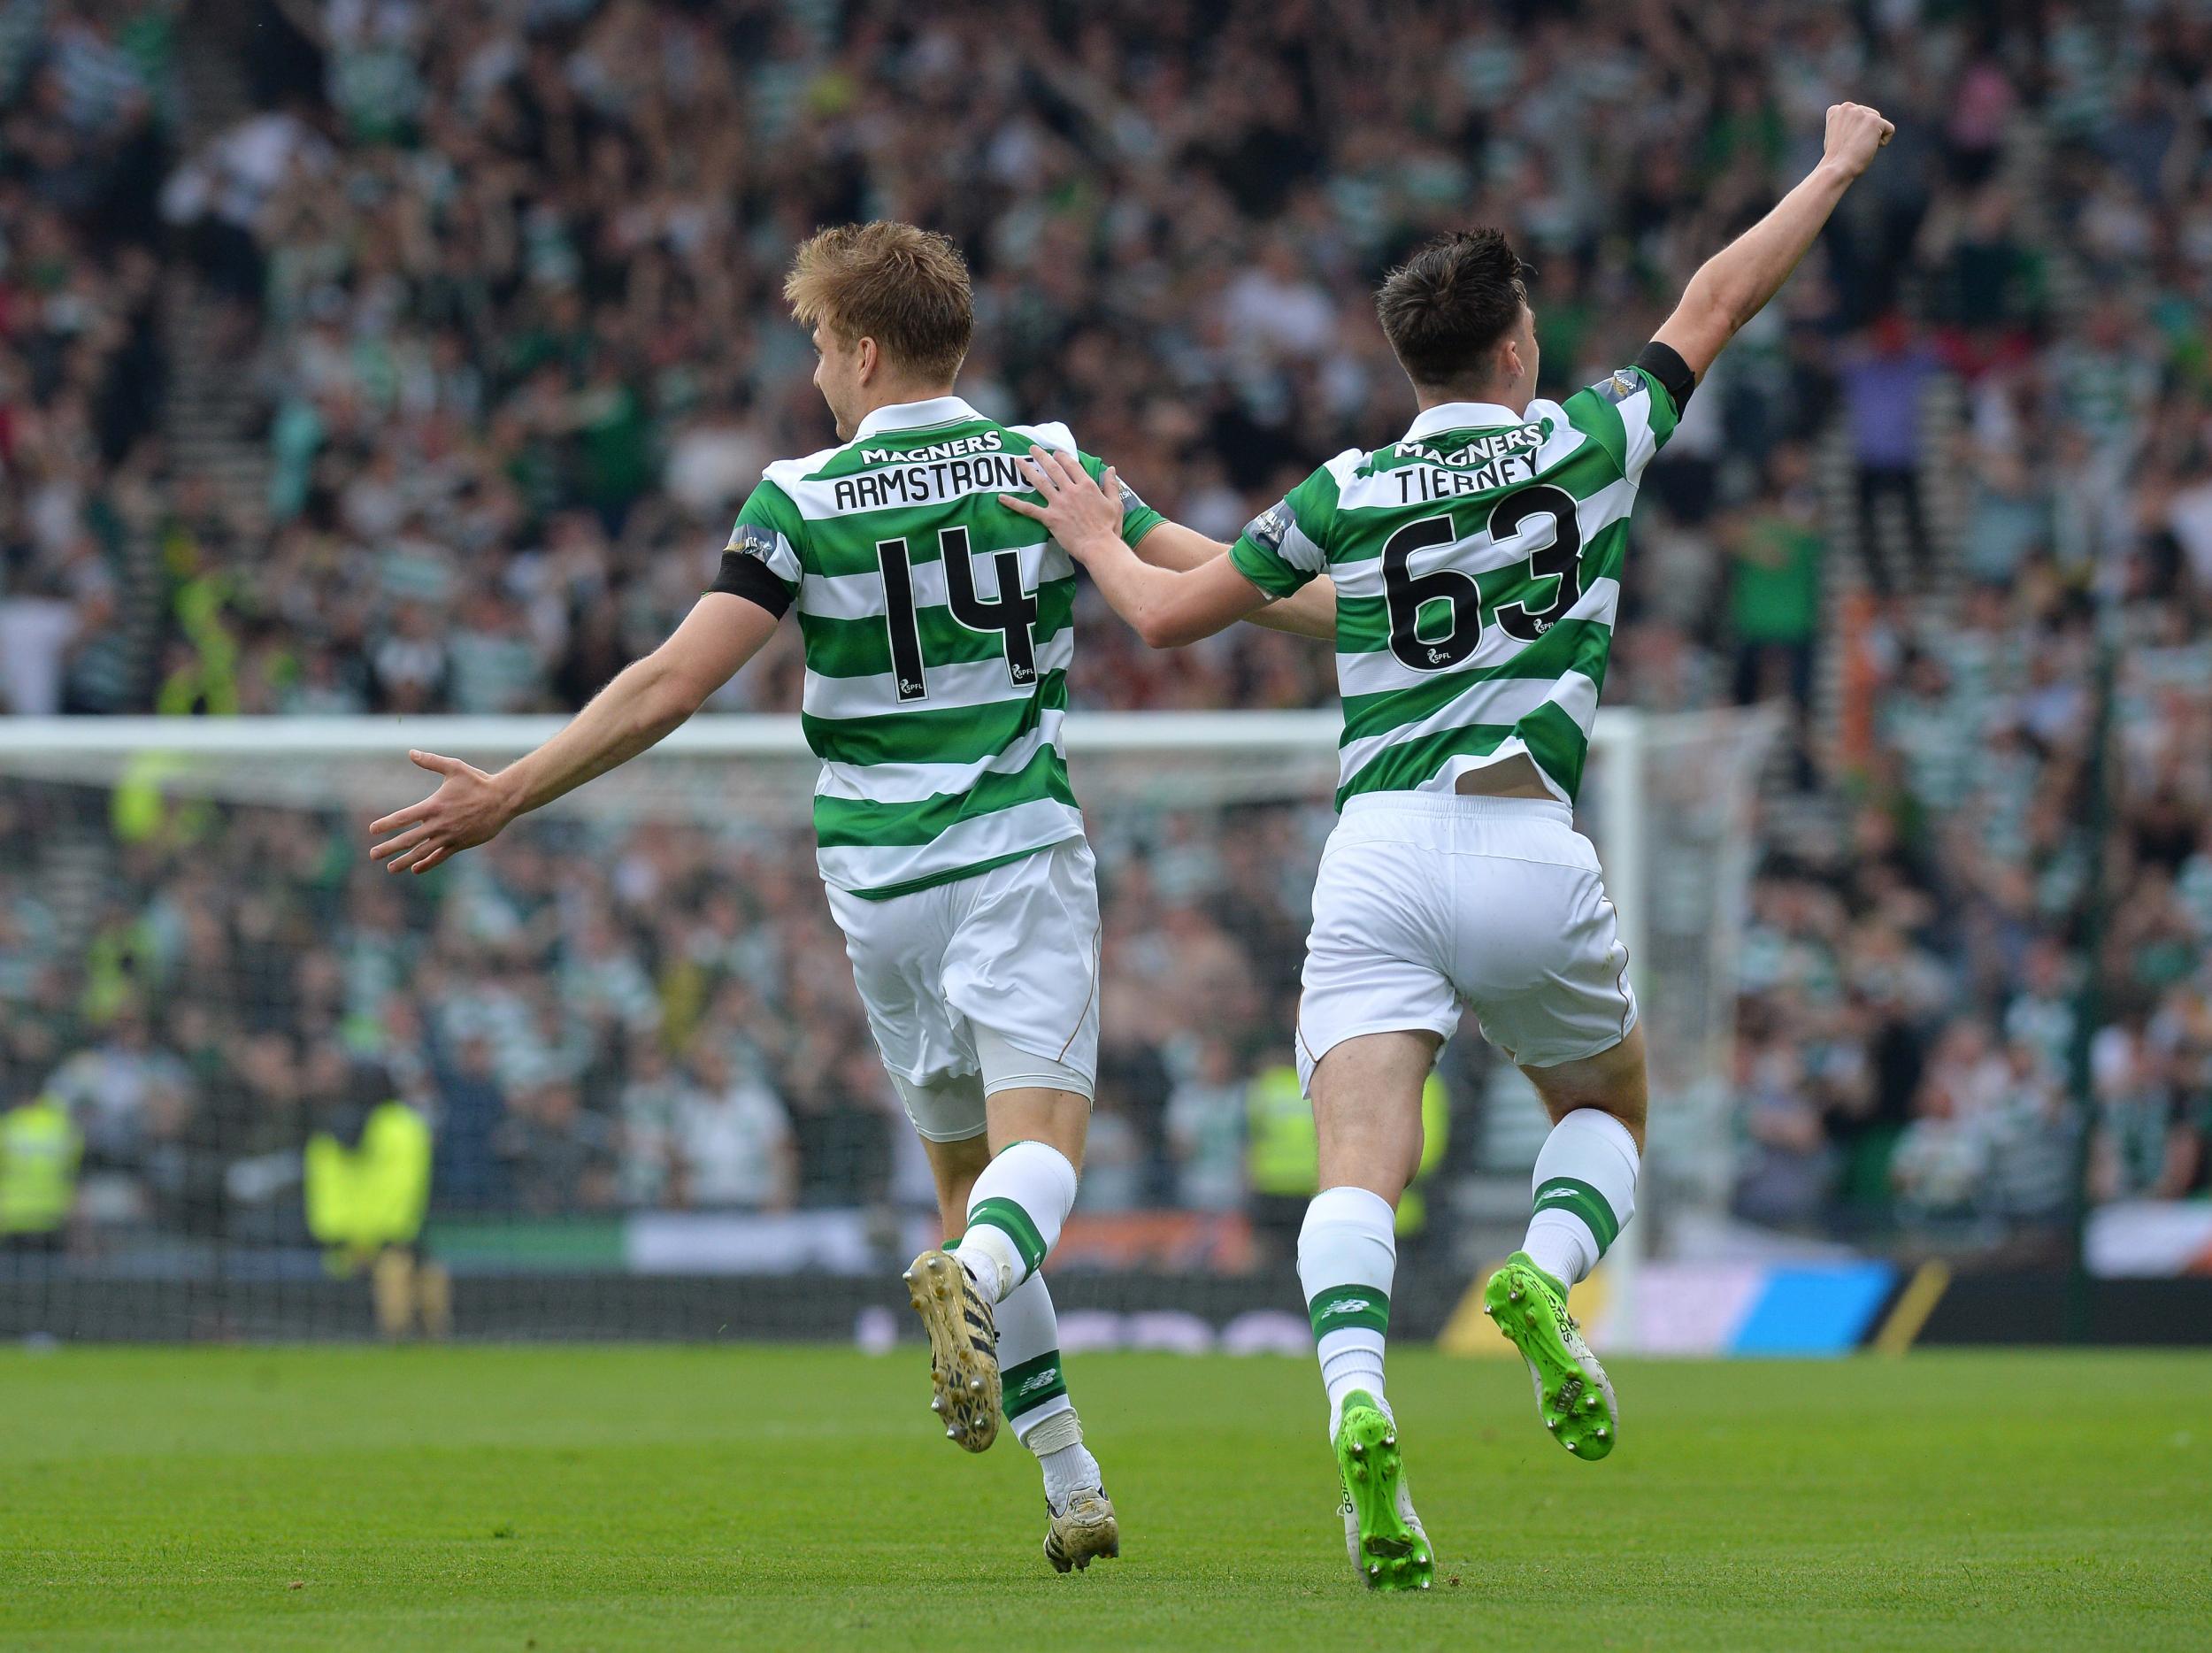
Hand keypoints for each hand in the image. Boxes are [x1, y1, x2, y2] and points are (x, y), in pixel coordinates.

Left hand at [368, 749, 514, 874]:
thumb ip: (431, 761)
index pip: (403, 817)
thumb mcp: (454, 767)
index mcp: (434, 806)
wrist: (503, 800)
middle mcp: (439, 824)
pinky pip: (440, 857)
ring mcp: (449, 836)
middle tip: (373, 854)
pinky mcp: (460, 844)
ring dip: (404, 861)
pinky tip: (416, 869)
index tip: (372, 830)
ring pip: (422, 852)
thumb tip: (411, 752)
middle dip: (389, 848)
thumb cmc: (478, 782)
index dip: (386, 824)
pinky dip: (427, 863)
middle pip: (408, 839)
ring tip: (390, 868)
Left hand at [999, 447, 1124, 563]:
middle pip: (1053, 469)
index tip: (1056, 452)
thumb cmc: (1110, 528)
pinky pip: (1029, 509)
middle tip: (1032, 448)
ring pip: (1039, 482)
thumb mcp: (1115, 503)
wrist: (1100, 547)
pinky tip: (1001, 498)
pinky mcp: (1050, 518)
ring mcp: (1059, 504)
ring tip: (1017, 460)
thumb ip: (1111, 484)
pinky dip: (1014, 503)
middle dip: (1041, 456)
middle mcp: (1071, 491)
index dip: (1062, 457)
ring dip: (1027, 470)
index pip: (1071, 465)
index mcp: (1087, 485)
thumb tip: (1111, 468)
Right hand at [1822, 102, 1893, 178]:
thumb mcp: (1836, 135)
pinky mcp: (1874, 120)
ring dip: (1872, 138)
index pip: (1857, 116)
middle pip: (1870, 118)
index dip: (1853, 133)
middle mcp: (1848, 106)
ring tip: (1858, 147)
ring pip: (1879, 124)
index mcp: (1836, 110)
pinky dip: (1883, 142)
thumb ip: (1846, 124)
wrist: (1837, 168)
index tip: (1843, 144)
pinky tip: (1868, 148)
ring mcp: (1861, 112)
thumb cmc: (1835, 158)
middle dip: (1864, 134)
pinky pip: (1889, 130)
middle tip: (1851, 147)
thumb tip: (1860, 125)